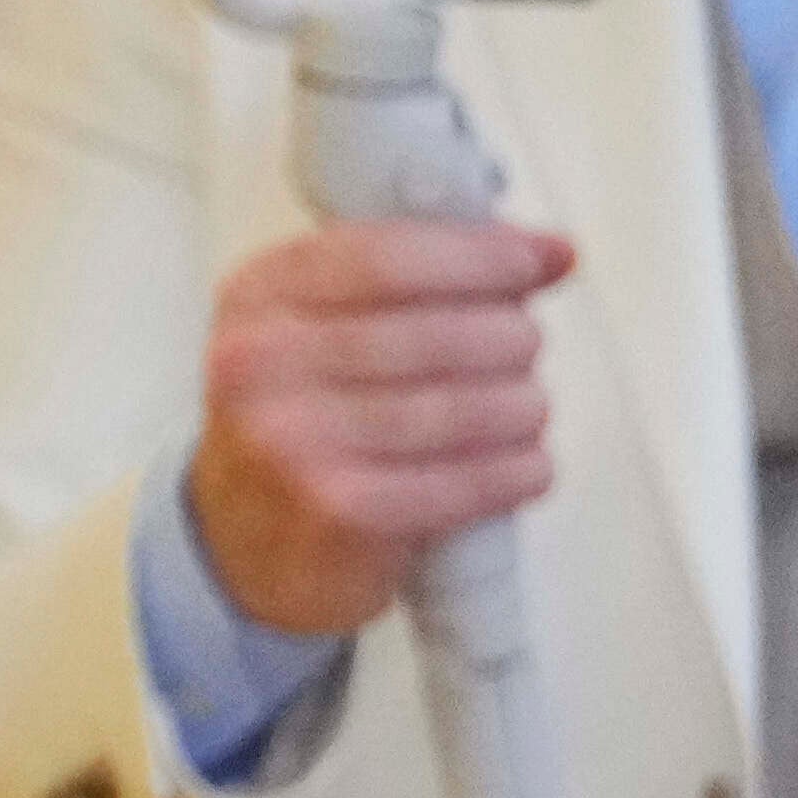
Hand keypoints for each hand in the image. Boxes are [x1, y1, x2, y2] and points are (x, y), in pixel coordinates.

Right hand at [188, 214, 571, 642]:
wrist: (244, 544)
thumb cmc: (305, 422)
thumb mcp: (322, 328)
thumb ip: (422, 281)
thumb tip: (554, 253)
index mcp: (257, 299)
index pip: (388, 256)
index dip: (482, 256)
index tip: (541, 261)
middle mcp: (260, 364)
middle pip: (441, 333)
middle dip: (513, 338)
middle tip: (523, 352)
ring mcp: (295, 441)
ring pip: (468, 406)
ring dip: (524, 407)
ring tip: (524, 412)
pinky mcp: (340, 511)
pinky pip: (471, 479)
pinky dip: (520, 470)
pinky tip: (525, 466)